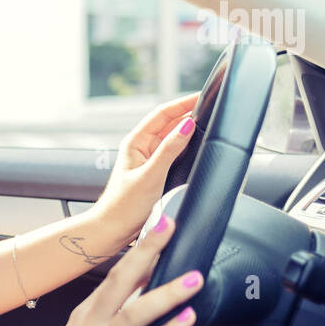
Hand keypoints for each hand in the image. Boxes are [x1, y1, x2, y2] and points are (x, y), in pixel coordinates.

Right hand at [28, 213, 202, 325]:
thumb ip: (111, 316)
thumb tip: (147, 290)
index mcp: (85, 314)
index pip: (115, 274)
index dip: (139, 249)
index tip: (158, 226)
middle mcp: (91, 325)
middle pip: (120, 280)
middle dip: (147, 251)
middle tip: (169, 228)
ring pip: (135, 313)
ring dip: (167, 292)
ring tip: (194, 277)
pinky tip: (186, 318)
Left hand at [91, 92, 199, 244]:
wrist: (113, 230)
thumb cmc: (123, 206)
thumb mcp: (151, 175)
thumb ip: (169, 150)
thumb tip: (187, 126)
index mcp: (135, 142)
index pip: (162, 114)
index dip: (182, 103)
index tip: (201, 96)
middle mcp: (141, 148)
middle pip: (168, 123)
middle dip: (188, 113)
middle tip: (211, 106)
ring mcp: (148, 159)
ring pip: (172, 137)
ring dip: (188, 129)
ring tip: (208, 120)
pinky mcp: (155, 172)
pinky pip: (173, 153)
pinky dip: (186, 146)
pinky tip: (197, 145)